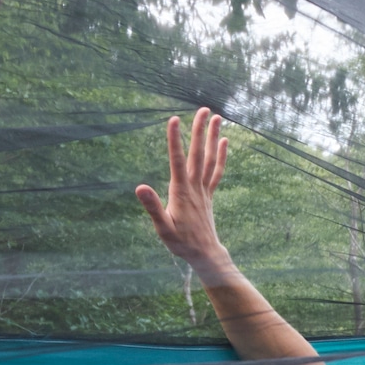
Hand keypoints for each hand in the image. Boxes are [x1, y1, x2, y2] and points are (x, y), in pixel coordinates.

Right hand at [135, 108, 229, 265]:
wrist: (204, 254)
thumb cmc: (180, 243)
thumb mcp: (162, 228)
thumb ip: (152, 207)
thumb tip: (140, 187)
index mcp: (181, 192)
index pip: (176, 161)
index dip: (175, 140)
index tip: (174, 120)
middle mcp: (194, 187)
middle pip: (197, 154)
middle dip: (200, 131)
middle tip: (204, 109)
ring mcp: (204, 190)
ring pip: (209, 159)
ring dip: (213, 137)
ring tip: (217, 117)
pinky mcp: (209, 195)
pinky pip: (216, 171)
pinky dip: (221, 156)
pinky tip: (224, 142)